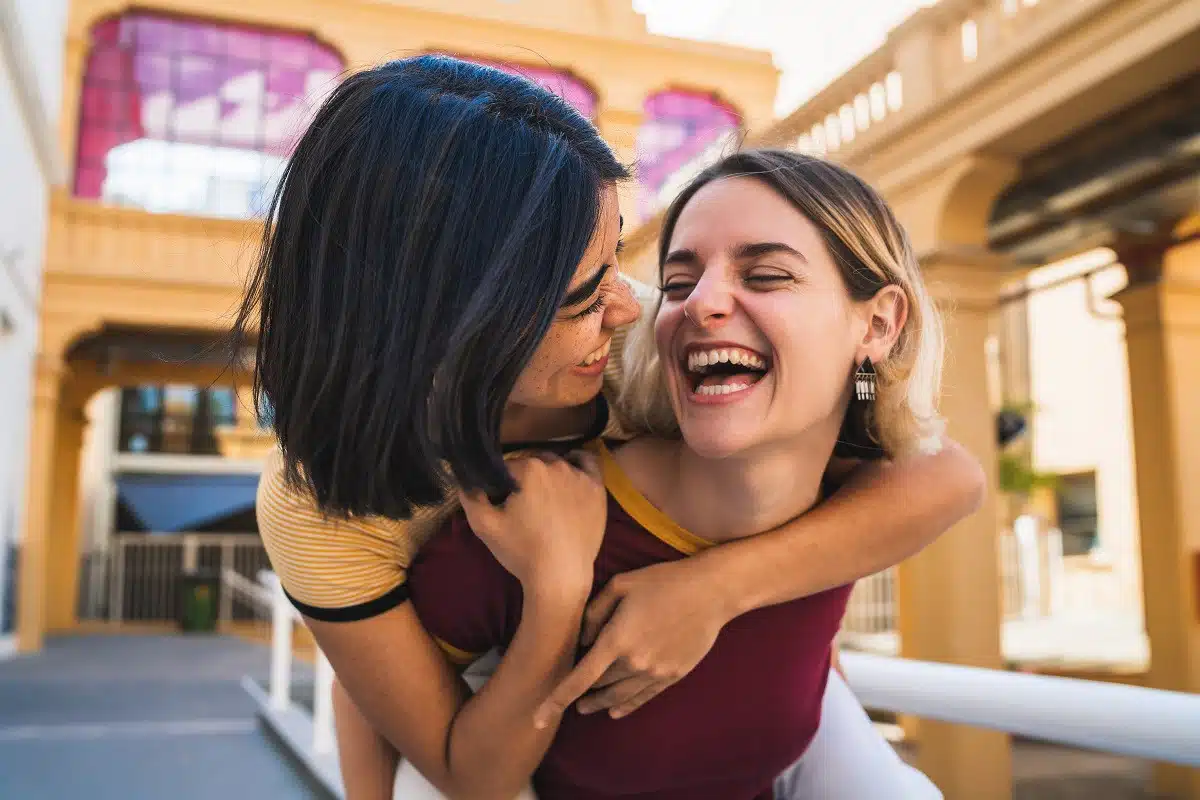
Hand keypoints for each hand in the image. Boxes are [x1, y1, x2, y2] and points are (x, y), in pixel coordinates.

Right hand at [459, 451, 605, 590]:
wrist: (560, 576)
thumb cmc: (521, 551)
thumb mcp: (484, 525)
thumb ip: (470, 496)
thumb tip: (466, 479)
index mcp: (528, 468)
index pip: (506, 468)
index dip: (499, 485)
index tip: (501, 504)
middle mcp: (556, 464)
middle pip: (532, 464)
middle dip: (523, 480)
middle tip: (522, 506)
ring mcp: (580, 475)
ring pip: (557, 464)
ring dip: (547, 476)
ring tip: (544, 501)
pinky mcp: (597, 488)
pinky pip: (587, 464)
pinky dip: (577, 464)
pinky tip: (570, 475)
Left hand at [533, 555, 733, 727]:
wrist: (712, 591)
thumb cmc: (663, 581)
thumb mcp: (621, 585)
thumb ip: (594, 613)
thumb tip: (581, 639)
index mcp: (617, 639)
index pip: (579, 678)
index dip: (556, 700)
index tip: (538, 718)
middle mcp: (635, 662)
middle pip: (598, 687)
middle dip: (581, 692)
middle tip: (570, 695)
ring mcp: (656, 672)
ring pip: (619, 696)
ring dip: (600, 703)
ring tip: (587, 707)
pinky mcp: (673, 675)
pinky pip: (643, 698)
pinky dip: (626, 706)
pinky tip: (615, 711)